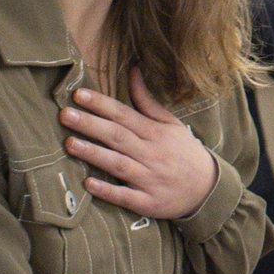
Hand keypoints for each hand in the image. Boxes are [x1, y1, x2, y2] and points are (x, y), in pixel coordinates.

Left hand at [59, 68, 216, 218]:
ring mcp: (149, 179)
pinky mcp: (148, 202)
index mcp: (155, 133)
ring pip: (118, 164)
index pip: (124, 115)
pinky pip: (126, 196)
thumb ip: (147, 101)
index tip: (78, 94)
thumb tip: (132, 70)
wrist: (208, 189)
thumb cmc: (183, 152)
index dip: (101, 104)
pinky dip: (108, 190)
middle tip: (65, 114)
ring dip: (94, 154)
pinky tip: (88, 184)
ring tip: (69, 144)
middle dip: (90, 125)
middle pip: (118, 137)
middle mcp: (151, 154)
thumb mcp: (170, 124)